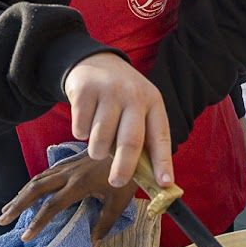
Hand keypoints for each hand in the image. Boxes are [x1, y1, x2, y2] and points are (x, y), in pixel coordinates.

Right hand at [0, 152, 135, 242]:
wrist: (132, 144)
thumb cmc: (129, 175)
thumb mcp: (120, 201)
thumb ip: (105, 224)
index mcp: (79, 184)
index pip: (52, 206)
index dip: (37, 222)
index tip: (26, 237)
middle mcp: (69, 173)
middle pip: (35, 188)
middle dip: (17, 204)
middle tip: (2, 220)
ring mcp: (68, 165)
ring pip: (38, 178)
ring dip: (21, 193)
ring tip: (8, 208)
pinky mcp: (71, 160)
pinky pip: (46, 172)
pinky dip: (33, 184)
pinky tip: (29, 191)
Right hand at [62, 52, 173, 189]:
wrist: (94, 62)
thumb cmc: (121, 96)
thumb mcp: (139, 107)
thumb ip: (143, 136)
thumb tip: (148, 178)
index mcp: (153, 102)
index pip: (161, 137)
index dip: (163, 162)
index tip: (165, 184)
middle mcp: (133, 95)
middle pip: (130, 142)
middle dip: (124, 168)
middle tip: (117, 182)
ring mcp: (109, 92)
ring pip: (100, 140)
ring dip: (96, 151)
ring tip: (99, 142)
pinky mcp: (84, 91)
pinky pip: (80, 130)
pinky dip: (81, 134)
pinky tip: (86, 119)